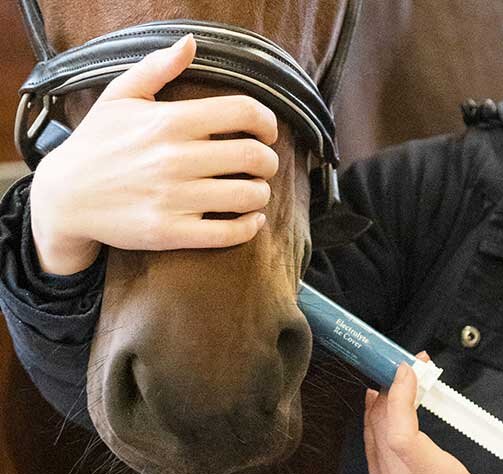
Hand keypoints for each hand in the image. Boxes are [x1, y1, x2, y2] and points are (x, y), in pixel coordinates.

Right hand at [30, 33, 278, 274]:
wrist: (64, 197)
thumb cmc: (96, 144)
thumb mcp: (119, 97)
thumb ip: (157, 68)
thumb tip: (190, 43)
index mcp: (169, 121)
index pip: (243, 112)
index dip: (268, 121)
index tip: (269, 132)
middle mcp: (176, 158)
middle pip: (254, 156)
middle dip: (269, 161)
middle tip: (264, 165)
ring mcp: (174, 198)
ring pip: (248, 196)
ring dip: (261, 194)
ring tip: (254, 191)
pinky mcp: (170, 232)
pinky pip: (228, 233)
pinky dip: (250, 227)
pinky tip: (251, 221)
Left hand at [364, 353, 502, 473]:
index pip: (402, 431)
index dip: (399, 396)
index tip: (408, 370)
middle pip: (383, 424)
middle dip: (393, 387)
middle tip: (411, 367)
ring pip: (372, 435)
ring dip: (381, 404)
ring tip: (395, 380)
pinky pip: (369, 451)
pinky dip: (372, 425)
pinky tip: (379, 410)